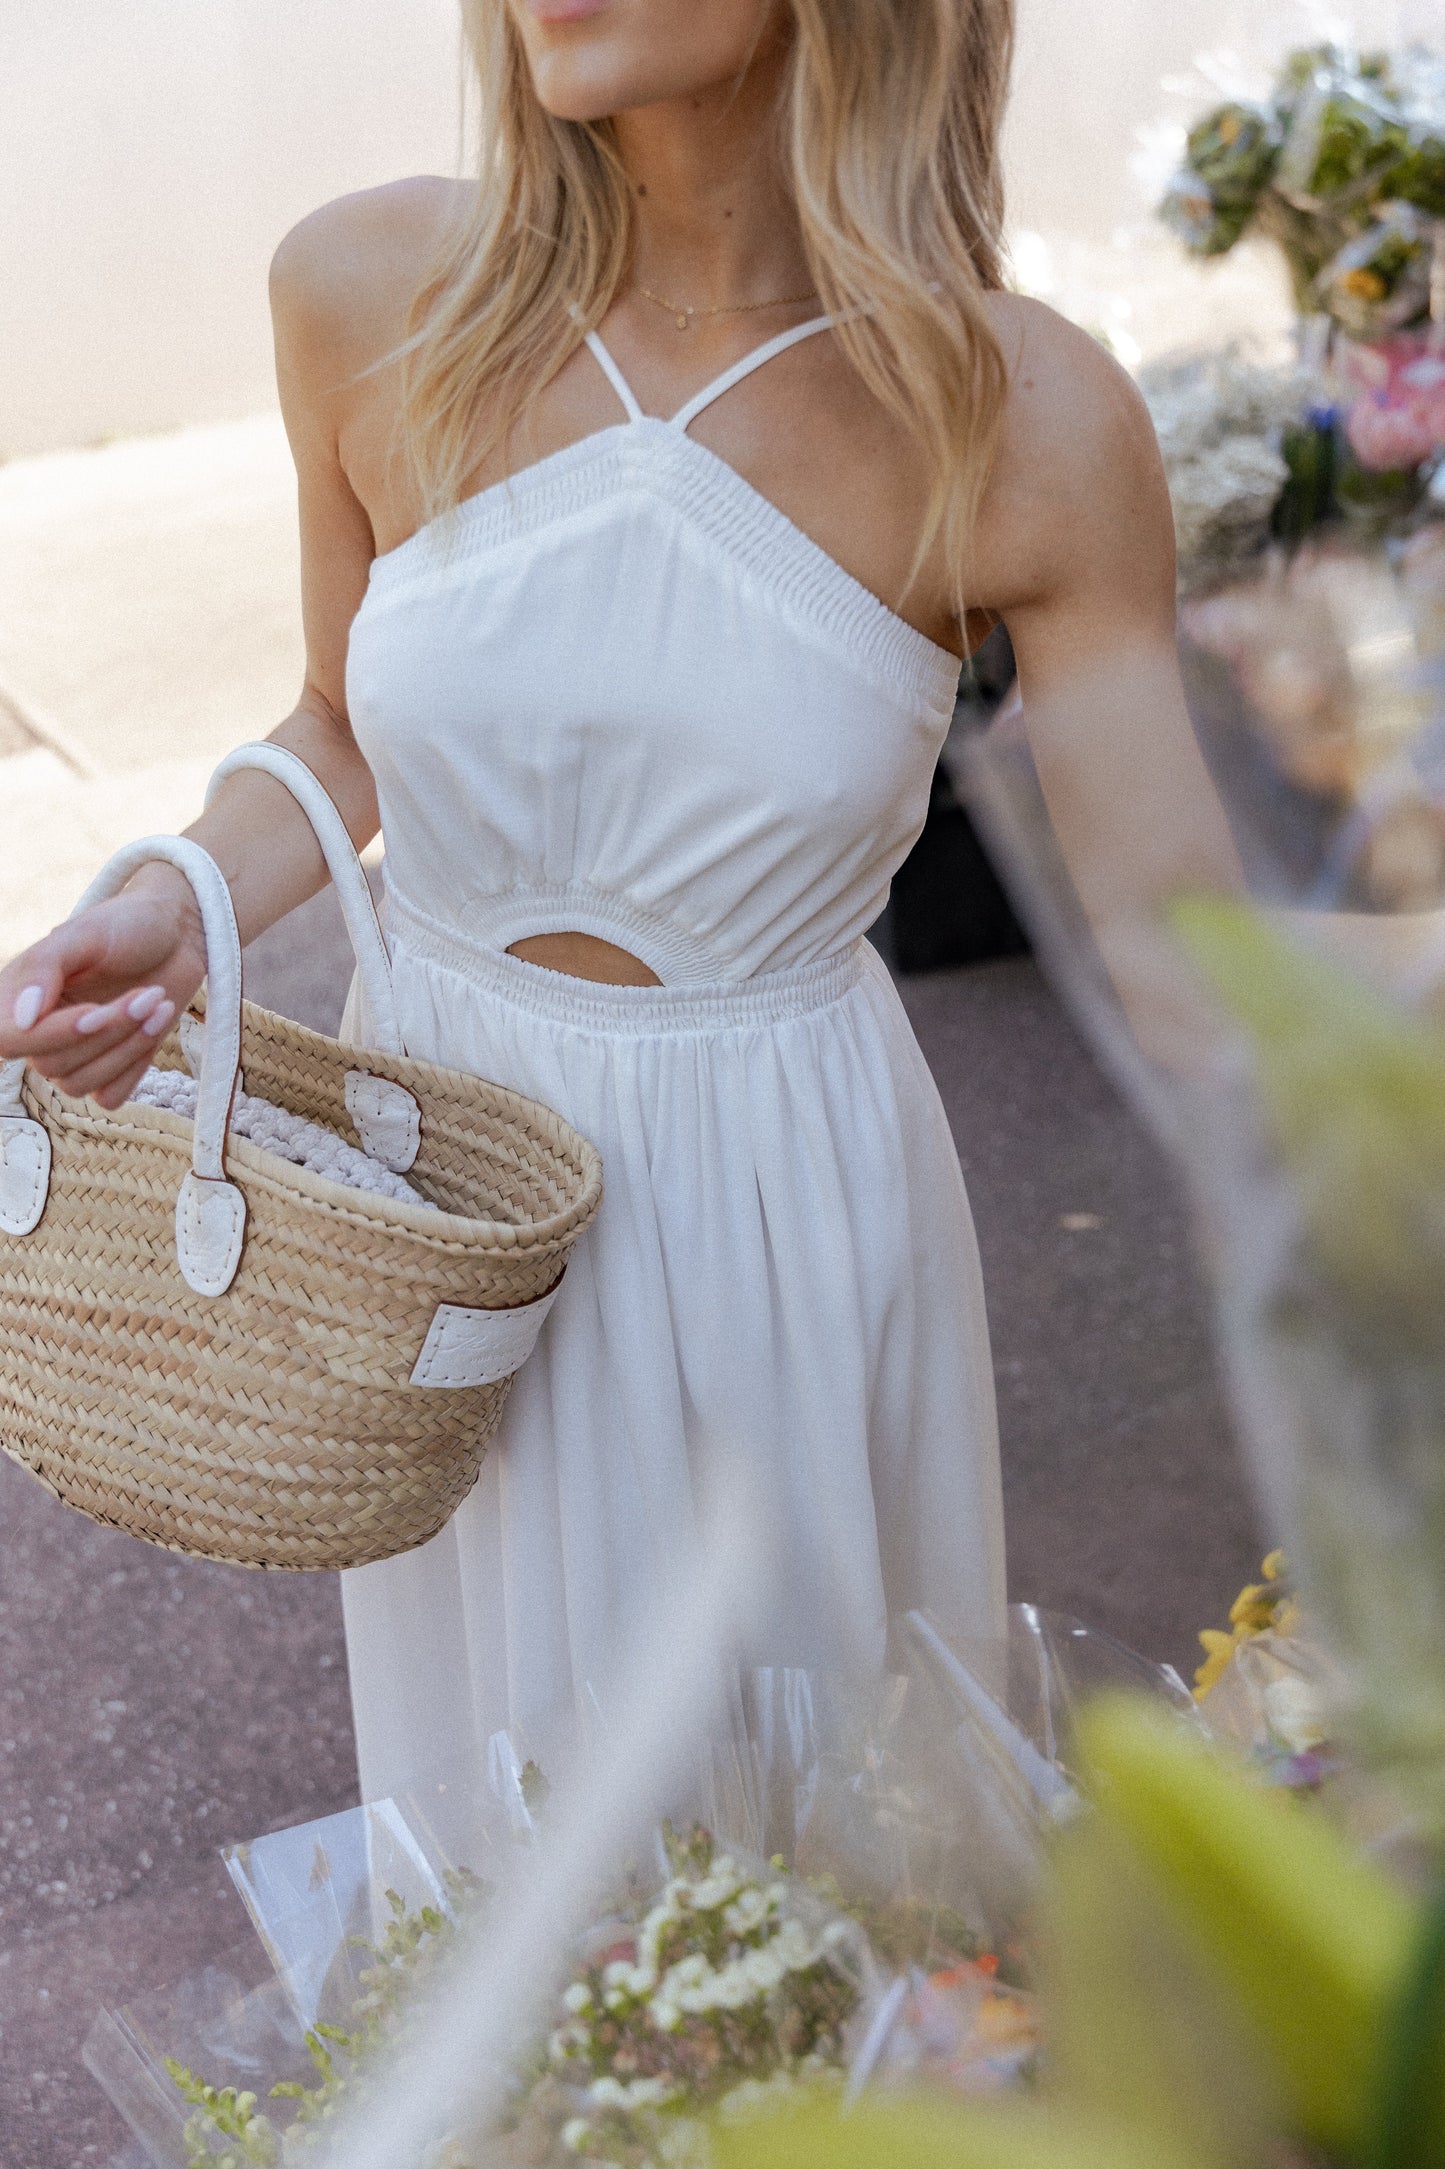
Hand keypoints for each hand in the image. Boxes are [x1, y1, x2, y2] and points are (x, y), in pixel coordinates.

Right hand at [0, 871, 208, 1110]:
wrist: (177, 934)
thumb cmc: (126, 925)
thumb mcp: (83, 934)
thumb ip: (43, 970)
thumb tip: (22, 1020)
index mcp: (20, 995)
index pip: (9, 1039)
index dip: (51, 1034)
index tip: (95, 1011)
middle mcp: (40, 1031)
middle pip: (52, 1064)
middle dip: (108, 1032)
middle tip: (147, 994)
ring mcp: (75, 1053)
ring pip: (80, 1085)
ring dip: (128, 1047)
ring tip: (157, 1001)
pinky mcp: (109, 1068)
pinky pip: (109, 1096)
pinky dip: (136, 1066)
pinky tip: (155, 1027)